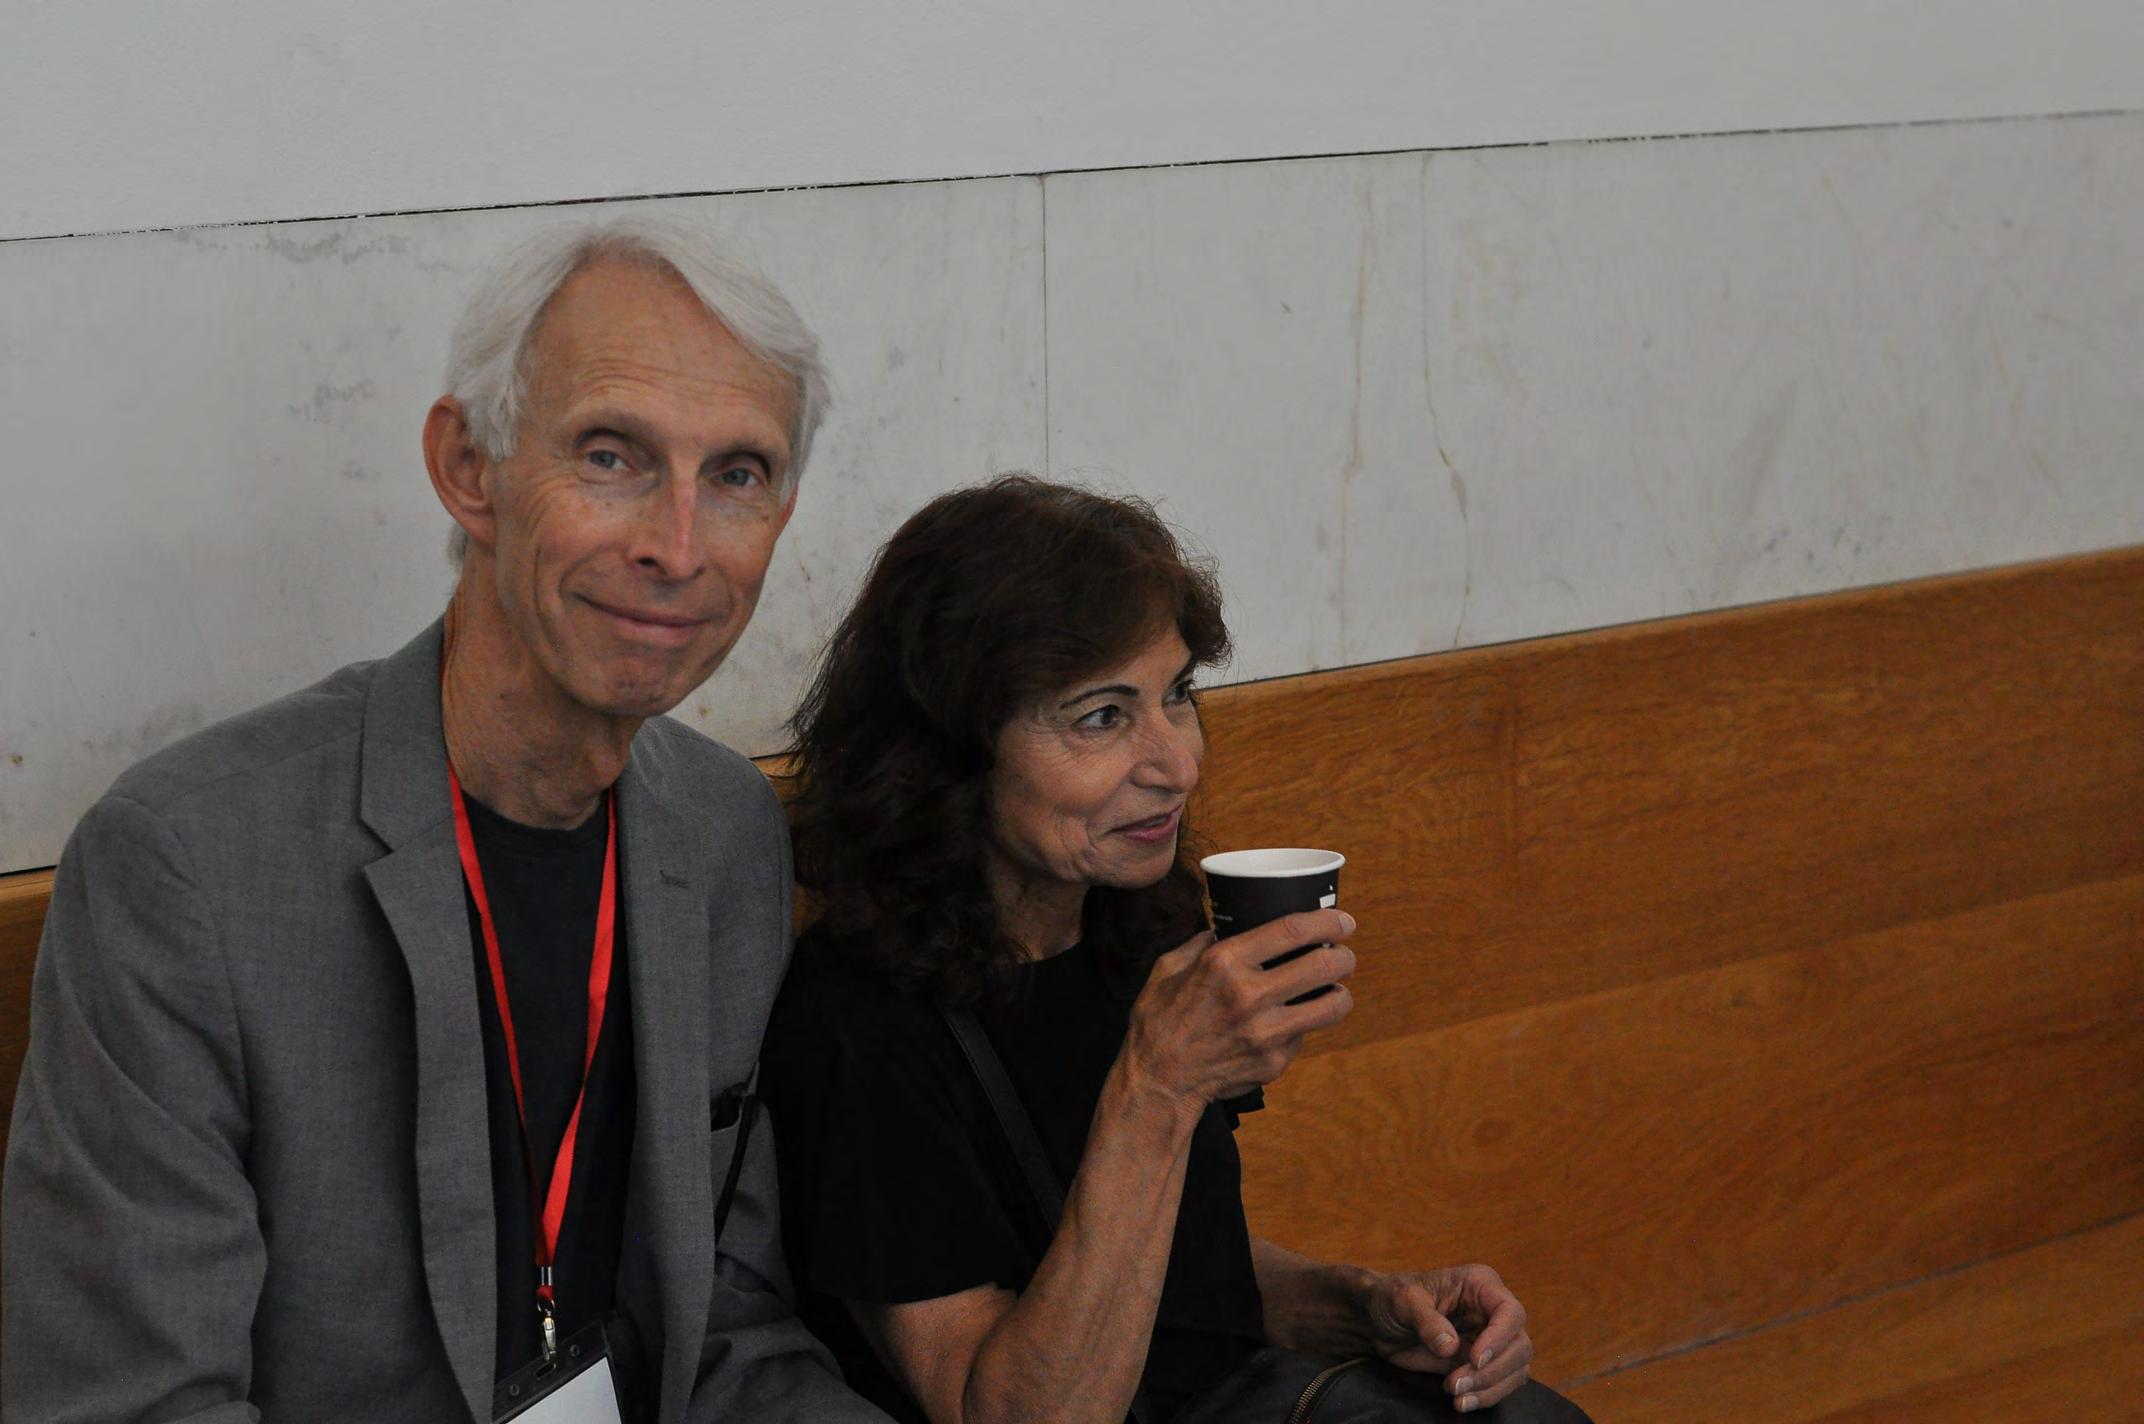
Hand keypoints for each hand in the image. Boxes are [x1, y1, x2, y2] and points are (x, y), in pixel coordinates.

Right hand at [1118, 909, 1356, 1113]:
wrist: (1159, 1081)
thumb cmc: (1160, 1020)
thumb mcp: (1169, 967)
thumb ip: (1203, 942)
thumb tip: (1231, 925)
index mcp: (1224, 963)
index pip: (1292, 930)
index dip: (1328, 921)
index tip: (1342, 920)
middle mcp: (1249, 996)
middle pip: (1324, 966)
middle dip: (1344, 957)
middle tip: (1343, 955)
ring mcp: (1265, 1033)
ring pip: (1332, 1006)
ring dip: (1340, 993)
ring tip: (1334, 989)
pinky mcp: (1274, 1062)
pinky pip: (1303, 1036)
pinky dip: (1301, 1027)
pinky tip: (1286, 1024)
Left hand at [1362, 1265, 1532, 1412]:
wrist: (1378, 1322)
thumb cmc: (1392, 1298)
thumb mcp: (1403, 1300)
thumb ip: (1426, 1320)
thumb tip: (1450, 1346)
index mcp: (1480, 1285)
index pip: (1510, 1312)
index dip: (1499, 1338)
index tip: (1474, 1359)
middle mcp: (1492, 1312)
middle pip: (1519, 1346)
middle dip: (1492, 1370)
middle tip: (1456, 1383)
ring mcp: (1491, 1340)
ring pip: (1515, 1370)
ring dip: (1490, 1388)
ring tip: (1457, 1396)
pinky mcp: (1483, 1364)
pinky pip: (1500, 1384)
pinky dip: (1485, 1397)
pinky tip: (1461, 1401)